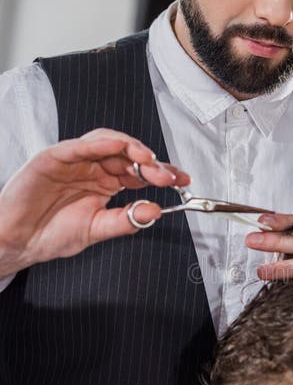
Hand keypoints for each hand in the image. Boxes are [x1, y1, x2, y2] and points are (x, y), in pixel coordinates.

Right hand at [0, 128, 189, 276]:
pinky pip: (81, 144)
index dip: (162, 172)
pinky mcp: (55, 157)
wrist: (18, 241)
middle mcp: (92, 167)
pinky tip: (120, 147)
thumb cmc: (51, 234)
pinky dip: (101, 143)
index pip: (139, 171)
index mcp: (104, 183)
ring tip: (149, 160)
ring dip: (132, 148)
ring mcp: (74, 159)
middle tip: (168, 175)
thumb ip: (126, 220)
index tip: (182, 180)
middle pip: (129, 154)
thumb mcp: (97, 230)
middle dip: (152, 163)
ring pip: (108, 142)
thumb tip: (156, 210)